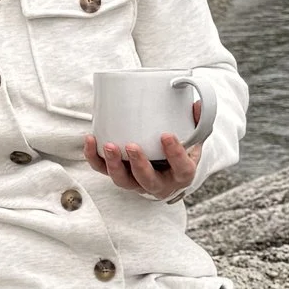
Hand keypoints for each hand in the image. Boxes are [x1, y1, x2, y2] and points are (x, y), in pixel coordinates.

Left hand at [83, 131, 201, 198]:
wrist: (169, 171)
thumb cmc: (182, 153)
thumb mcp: (196, 139)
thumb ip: (198, 122)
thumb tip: (196, 104)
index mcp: (181, 174)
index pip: (181, 168)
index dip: (175, 154)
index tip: (166, 136)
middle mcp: (159, 183)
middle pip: (147, 181)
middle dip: (138, 165)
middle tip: (131, 146)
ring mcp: (137, 182)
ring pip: (123, 180)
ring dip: (113, 165)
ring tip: (109, 145)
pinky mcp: (120, 175)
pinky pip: (103, 170)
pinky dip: (94, 158)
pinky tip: (90, 140)